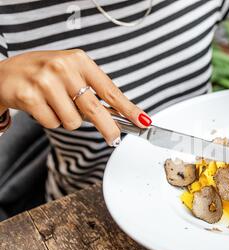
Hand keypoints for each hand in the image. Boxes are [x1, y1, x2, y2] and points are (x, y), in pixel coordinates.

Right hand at [0, 50, 151, 145]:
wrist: (5, 73)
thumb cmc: (43, 74)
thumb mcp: (71, 74)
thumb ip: (93, 91)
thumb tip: (120, 115)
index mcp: (79, 61)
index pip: (110, 90)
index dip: (128, 108)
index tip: (142, 120)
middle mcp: (63, 67)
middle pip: (95, 109)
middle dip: (108, 128)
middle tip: (113, 137)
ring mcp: (45, 81)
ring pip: (73, 121)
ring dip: (67, 119)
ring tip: (54, 104)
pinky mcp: (29, 95)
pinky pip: (53, 123)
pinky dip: (50, 120)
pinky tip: (41, 106)